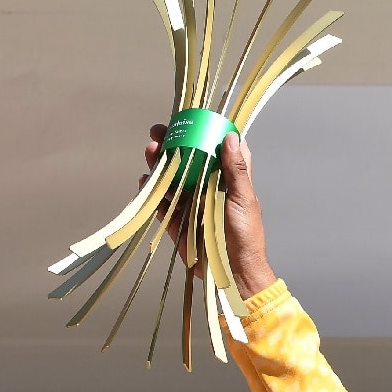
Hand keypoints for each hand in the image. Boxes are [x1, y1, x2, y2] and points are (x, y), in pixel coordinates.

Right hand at [142, 126, 275, 299]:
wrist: (233, 273)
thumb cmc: (246, 236)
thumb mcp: (242, 199)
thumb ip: (236, 170)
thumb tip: (231, 137)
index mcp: (227, 180)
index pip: (213, 150)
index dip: (201, 133)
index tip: (189, 119)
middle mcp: (207, 187)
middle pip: (186, 160)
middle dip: (171, 145)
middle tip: (158, 133)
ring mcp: (191, 203)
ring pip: (170, 177)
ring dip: (158, 164)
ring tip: (150, 151)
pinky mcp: (177, 220)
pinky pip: (161, 202)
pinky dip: (152, 191)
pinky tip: (146, 180)